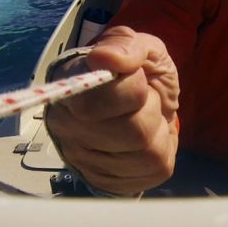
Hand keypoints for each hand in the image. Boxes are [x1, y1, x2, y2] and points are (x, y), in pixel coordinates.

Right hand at [44, 26, 178, 194]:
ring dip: (158, 132)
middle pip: (132, 133)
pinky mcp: (107, 181)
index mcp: (68, 87)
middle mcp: (66, 128)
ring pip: (146, 155)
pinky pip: (152, 172)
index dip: (131, 89)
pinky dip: (161, 152)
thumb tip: (105, 59)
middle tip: (145, 99)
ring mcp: (84, 160)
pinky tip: (147, 139)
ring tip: (145, 118)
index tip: (136, 76)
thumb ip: (126, 45)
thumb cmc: (136, 71)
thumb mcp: (139, 46)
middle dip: (151, 111)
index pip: (96, 103)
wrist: (141, 100)